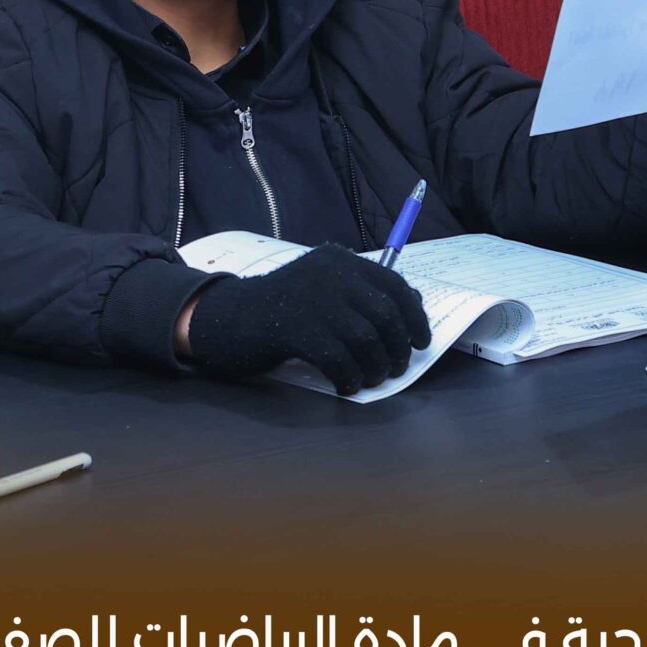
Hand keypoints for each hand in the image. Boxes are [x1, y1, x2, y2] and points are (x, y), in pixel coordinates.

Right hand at [182, 245, 431, 394]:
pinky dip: (349, 378)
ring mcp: (312, 299)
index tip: (420, 342)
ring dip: (375, 367)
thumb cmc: (280, 310)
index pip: (394, 284)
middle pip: (385, 314)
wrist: (226, 318)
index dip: (414, 316)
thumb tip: (414, 308)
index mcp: (339, 260)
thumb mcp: (322, 291)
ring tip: (369, 380)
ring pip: (366, 339)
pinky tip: (345, 386)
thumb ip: (361, 295)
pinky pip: (339, 359)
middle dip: (397, 348)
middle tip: (394, 369)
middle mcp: (329, 273)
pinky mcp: (294, 328)